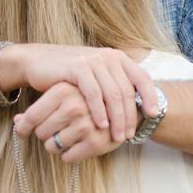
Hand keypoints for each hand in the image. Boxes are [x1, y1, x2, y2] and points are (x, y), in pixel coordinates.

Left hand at [14, 82, 141, 163]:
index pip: (32, 116)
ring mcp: (85, 124)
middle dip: (45, 135)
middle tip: (56, 132)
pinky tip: (78, 146)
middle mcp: (74, 106)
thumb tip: (16, 121)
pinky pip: (67, 157)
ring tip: (68, 138)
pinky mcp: (96, 142)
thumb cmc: (89, 102)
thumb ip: (40, 109)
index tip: (21, 132)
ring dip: (56, 146)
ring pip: (52, 147)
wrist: (128, 106)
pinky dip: (69, 155)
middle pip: (40, 132)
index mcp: (63, 91)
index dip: (23, 127)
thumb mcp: (64, 97)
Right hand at [16, 44, 155, 142]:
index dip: (150, 97)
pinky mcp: (77, 67)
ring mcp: (93, 60)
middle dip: (130, 116)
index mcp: (117, 58)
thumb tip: (135, 108)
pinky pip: (93, 93)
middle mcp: (108, 56)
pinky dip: (99, 111)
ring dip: (117, 118)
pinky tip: (100, 126)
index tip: (153, 116)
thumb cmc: (68, 76)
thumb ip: (113, 86)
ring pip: (112, 93)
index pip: (141, 78)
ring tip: (117, 136)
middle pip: (127, 90)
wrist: (38, 62)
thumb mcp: (95, 77)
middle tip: (129, 136)